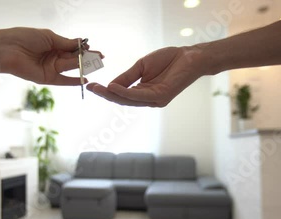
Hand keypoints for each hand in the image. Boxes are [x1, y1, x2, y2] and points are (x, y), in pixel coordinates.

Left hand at [0, 28, 100, 85]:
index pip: (72, 47)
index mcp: (53, 44)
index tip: (95, 49)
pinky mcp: (46, 78)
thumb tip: (81, 44)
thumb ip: (66, 43)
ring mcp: (50, 68)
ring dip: (83, 65)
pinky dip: (73, 81)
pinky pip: (63, 80)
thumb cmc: (25, 38)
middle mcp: (52, 56)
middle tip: (100, 57)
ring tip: (96, 63)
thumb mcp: (49, 37)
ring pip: (70, 67)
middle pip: (73, 58)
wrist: (8, 49)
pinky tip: (85, 80)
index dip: (84, 49)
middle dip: (87, 58)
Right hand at [86, 46, 205, 106]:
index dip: (106, 91)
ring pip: (128, 100)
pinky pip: (138, 96)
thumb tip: (109, 85)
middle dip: (105, 94)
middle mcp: (148, 99)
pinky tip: (113, 87)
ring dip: (111, 95)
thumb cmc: (169, 60)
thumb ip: (127, 77)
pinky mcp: (160, 96)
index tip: (91, 85)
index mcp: (143, 92)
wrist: (189, 56)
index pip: (121, 94)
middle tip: (90, 88)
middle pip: (122, 100)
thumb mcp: (141, 66)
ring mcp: (154, 100)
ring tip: (98, 88)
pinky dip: (125, 92)